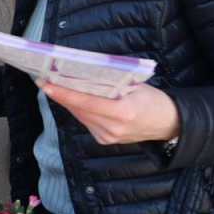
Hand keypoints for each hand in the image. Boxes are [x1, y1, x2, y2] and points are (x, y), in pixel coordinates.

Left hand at [39, 81, 179, 145]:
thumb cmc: (153, 100)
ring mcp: (107, 137)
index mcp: (122, 112)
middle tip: (45, 79)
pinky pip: (85, 121)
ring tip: (55, 86)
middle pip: (78, 109)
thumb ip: (110, 82)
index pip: (85, 101)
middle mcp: (112, 128)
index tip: (46, 83)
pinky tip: (74, 99)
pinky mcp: (104, 140)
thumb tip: (82, 73)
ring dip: (68, 101)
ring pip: (79, 115)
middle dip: (61, 94)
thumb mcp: (136, 86)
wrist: (168, 124)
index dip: (63, 93)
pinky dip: (79, 109)